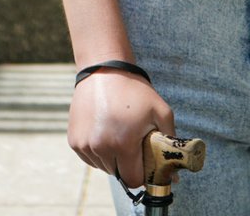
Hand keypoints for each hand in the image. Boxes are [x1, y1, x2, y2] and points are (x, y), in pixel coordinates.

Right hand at [68, 69, 174, 187]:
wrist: (104, 71)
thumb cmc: (135, 91)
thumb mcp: (160, 110)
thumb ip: (171, 142)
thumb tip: (175, 176)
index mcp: (123, 144)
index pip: (133, 179)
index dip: (142, 173)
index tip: (145, 159)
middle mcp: (101, 147)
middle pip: (118, 174)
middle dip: (127, 164)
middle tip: (132, 142)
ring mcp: (85, 145)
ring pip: (103, 166)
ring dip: (111, 158)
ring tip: (117, 133)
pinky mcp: (74, 141)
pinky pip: (90, 158)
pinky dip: (98, 151)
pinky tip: (104, 131)